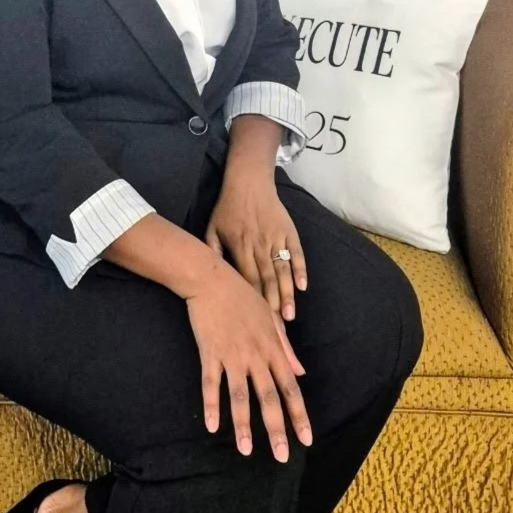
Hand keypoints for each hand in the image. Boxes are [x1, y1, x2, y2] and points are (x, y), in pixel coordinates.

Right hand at [183, 257, 312, 460]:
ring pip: (239, 396)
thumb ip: (285, 347)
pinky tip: (212, 426)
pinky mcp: (209, 353)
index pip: (290, 388)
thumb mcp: (270, 317)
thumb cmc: (242, 296)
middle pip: (268, 397)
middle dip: (276, 429)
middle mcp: (255, 355)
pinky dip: (211, 405)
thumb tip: (300, 372)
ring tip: (246, 451)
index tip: (306, 439)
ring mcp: (231, 355)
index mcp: (272, 348)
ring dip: (243, 425)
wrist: (211, 279)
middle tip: (281, 456)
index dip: (299, 415)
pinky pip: (210, 384)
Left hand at [205, 175, 307, 323]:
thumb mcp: (212, 229)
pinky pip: (297, 253)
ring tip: (291, 316)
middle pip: (267, 281)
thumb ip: (212, 253)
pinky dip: (300, 270)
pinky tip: (302, 287)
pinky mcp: (289, 232)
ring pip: (283, 271)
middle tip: (278, 330)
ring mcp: (276, 239)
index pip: (248, 281)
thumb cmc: (228, 208)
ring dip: (287, 294)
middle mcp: (259, 246)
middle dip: (273, 306)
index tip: (256, 322)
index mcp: (240, 248)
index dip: (253, 302)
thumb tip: (209, 276)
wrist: (249, 182)